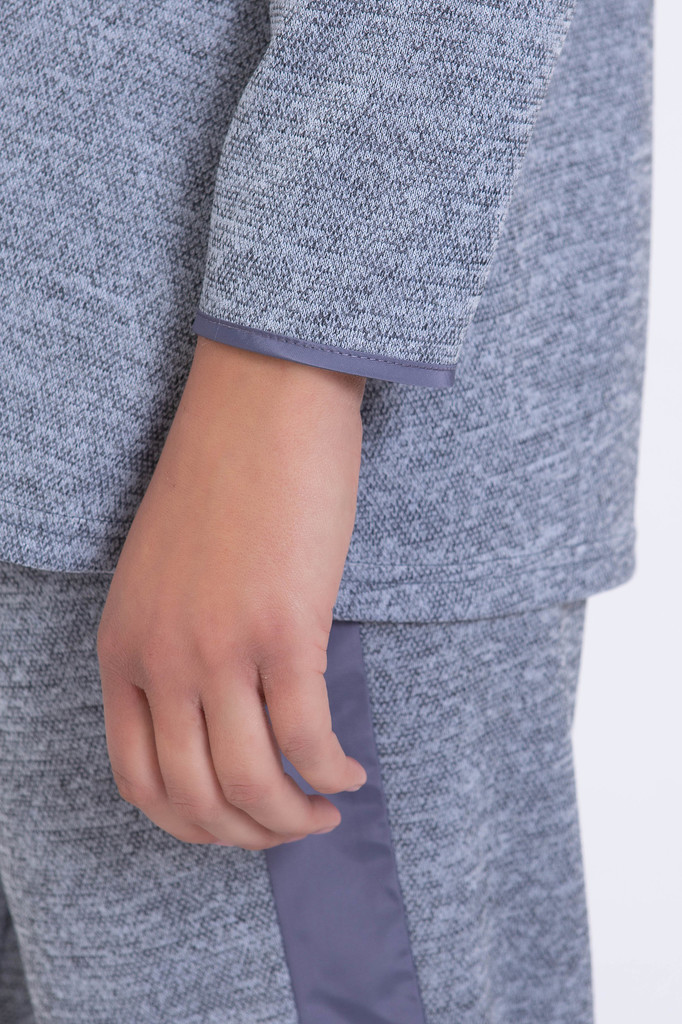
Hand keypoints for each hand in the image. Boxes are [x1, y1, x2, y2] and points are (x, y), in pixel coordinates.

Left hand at [96, 336, 367, 849]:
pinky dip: (333, 772)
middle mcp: (161, 659)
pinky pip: (308, 738)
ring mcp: (219, 647)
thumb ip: (175, 645)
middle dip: (249, 834)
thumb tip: (224, 716)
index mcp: (122, 646)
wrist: (260, 400)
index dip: (193, 824)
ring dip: (294, 818)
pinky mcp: (284, 629)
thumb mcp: (164, 573)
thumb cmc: (221, 478)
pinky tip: (352, 771)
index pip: (139, 780)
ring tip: (325, 808)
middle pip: (196, 798)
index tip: (237, 821)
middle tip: (293, 824)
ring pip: (252, 783)